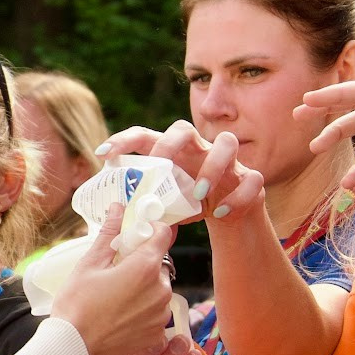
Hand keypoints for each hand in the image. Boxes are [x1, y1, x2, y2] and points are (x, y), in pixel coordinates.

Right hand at [48, 204, 182, 354]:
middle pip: (159, 263)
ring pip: (158, 288)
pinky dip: (143, 308)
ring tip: (115, 295)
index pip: (164, 234)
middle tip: (115, 269)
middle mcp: (160, 289)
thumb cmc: (76, 305)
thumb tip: (118, 207)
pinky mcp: (157, 333)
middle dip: (142, 262)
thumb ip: (109, 234)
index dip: (150, 230)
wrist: (74, 349)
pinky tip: (120, 314)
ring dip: (144, 286)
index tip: (135, 234)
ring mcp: (161, 314)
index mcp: (145, 267)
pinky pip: (155, 311)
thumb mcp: (89, 264)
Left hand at [98, 122, 263, 222]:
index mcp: (173, 152)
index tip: (103, 153)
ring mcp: (228, 161)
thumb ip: (147, 208)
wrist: (228, 213)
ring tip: (198, 192)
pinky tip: (220, 212)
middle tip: (161, 166)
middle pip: (184, 128)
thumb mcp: (166, 204)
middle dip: (170, 144)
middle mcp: (199, 149)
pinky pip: (251, 179)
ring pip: (226, 143)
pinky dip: (236, 196)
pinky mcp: (250, 178)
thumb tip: (117, 226)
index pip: (145, 135)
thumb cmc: (190, 203)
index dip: (123, 140)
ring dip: (211, 167)